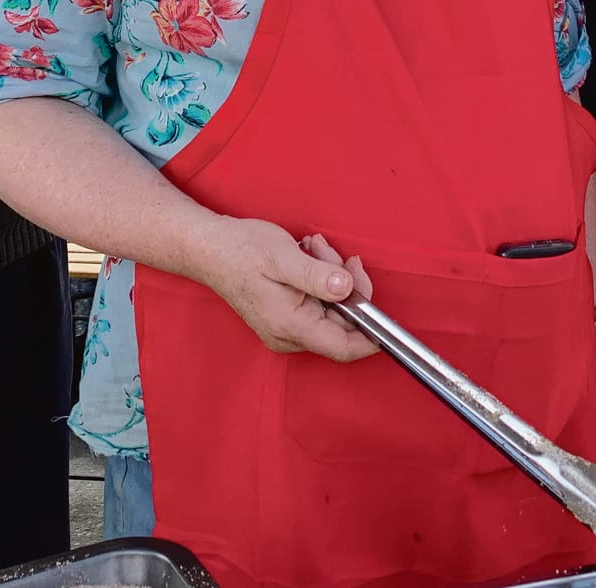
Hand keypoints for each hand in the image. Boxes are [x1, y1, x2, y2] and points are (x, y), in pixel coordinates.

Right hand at [194, 219, 378, 362]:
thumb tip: (348, 289)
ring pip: (332, 310)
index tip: (385, 314)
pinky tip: (307, 255)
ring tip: (311, 248)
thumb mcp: (283, 256)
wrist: (209, 248)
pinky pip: (319, 304)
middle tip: (330, 252)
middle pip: (342, 324)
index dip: (371, 336)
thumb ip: (317, 275)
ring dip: (331, 275)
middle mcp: (289, 335)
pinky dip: (320, 278)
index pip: (343, 347)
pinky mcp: (286, 316)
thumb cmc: (241, 250)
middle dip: (345, 284)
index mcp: (290, 325)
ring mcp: (287, 328)